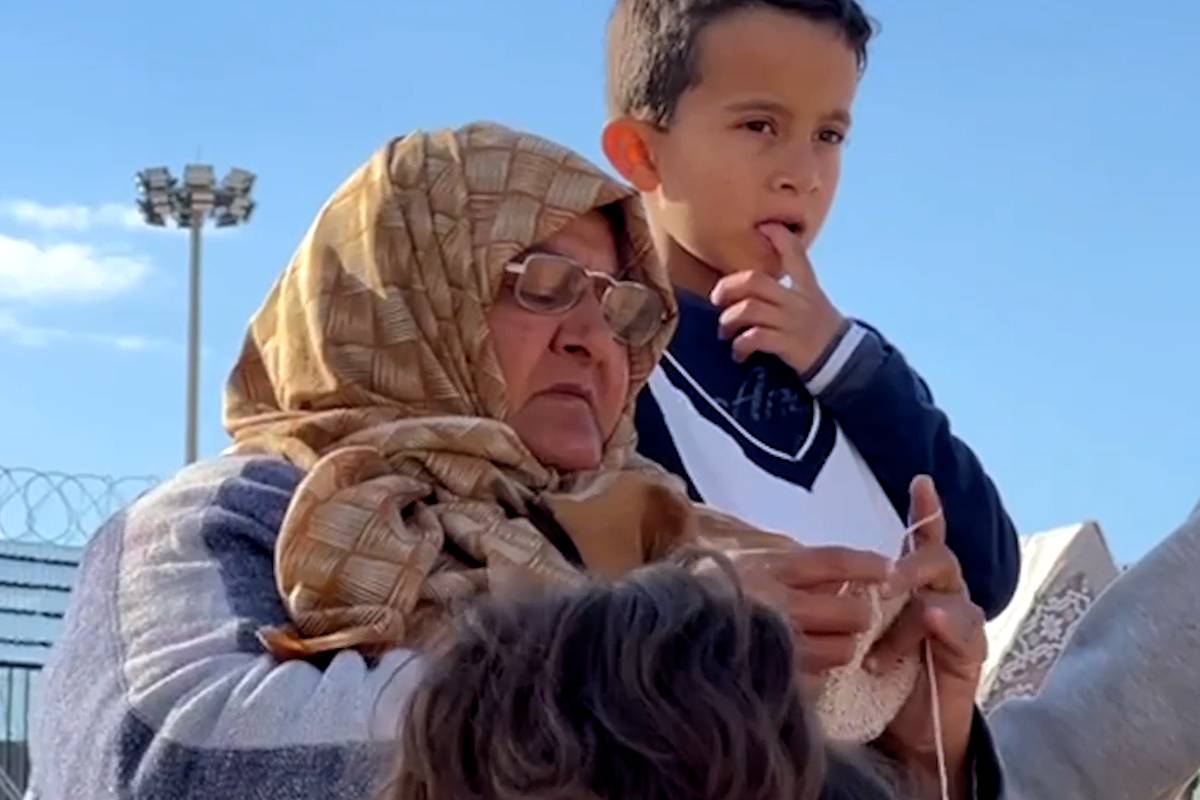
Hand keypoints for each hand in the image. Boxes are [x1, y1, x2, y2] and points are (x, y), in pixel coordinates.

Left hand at [710, 222, 845, 373]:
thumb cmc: (818, 328)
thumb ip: (788, 287)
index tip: (763, 226)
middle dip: (728, 287)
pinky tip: (738, 353)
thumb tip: (753, 279)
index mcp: (805, 286)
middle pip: (755, 281)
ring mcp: (792, 322)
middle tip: (716, 299)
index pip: (795, 254)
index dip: (780, 237)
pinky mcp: (788, 345)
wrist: (842, 360)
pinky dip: (740, 345)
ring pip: (749, 309)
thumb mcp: (811, 300)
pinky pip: (755, 338)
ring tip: (726, 331)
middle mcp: (798, 300)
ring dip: (729, 320)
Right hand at [717, 544, 889, 679]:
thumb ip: (788, 569)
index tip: (888, 568)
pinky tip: (801, 665)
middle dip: (857, 614)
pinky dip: (816, 674)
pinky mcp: (773, 679)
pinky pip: (817, 680)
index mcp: (768, 569)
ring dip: (842, 647)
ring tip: (825, 643)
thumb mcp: (744, 566)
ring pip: (843, 650)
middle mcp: (776, 605)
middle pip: (851, 611)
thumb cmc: (705, 596)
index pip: (832, 562)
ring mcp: (776, 646)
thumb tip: (839, 578)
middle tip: (851, 615)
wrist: (660, 635)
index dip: (866, 564)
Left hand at [871, 476, 986, 799]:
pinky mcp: (972, 652)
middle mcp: (942, 595)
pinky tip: (930, 622)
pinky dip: (944, 622)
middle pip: (935, 560)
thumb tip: (824, 579)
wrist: (907, 736)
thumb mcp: (858, 633)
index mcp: (914, 586)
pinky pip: (963, 627)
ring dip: (912, 611)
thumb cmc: (878, 678)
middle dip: (908, 566)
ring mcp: (960, 623)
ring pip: (944, 594)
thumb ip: (852, 602)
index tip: (920, 481)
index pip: (922, 541)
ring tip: (882, 647)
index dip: (926, 512)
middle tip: (881, 585)